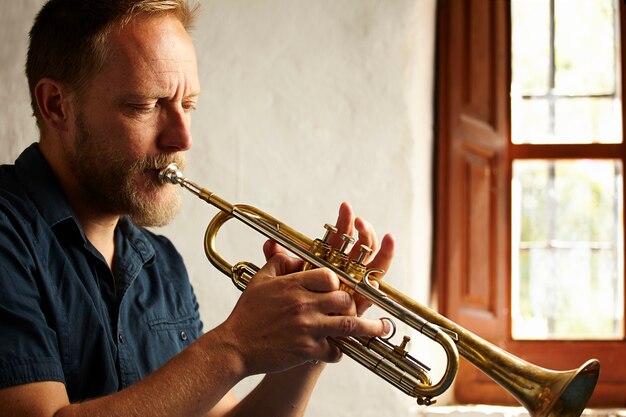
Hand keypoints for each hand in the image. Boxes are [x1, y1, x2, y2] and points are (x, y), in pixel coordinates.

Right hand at [214, 252, 388, 375]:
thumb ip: (278, 262)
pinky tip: (337, 351)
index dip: (338, 282)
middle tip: (354, 309)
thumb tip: (293, 252)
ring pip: (349, 324)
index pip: (330, 276)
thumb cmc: (247, 313)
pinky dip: (338, 352)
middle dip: (351, 304)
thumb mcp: (260, 280)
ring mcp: (307, 328)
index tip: (337, 288)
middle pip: (344, 298)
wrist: (235, 346)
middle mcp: (304, 304)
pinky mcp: (307, 350)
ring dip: (369, 328)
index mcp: (294, 284)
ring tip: (382, 328)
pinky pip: (334, 350)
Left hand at [265, 201, 394, 315]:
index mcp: (326, 266)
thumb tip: (270, 242)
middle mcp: (343, 276)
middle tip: (359, 220)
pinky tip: (382, 262)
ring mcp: (352, 290)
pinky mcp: (357, 306)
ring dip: (379, 249)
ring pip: (372, 265)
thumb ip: (277, 263)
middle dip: (363, 232)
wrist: (286, 343)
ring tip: (382, 235)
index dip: (343, 223)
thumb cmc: (285, 313)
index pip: (339, 240)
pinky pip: (372, 290)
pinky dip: (380, 274)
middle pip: (360, 248)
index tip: (345, 206)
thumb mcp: (280, 285)